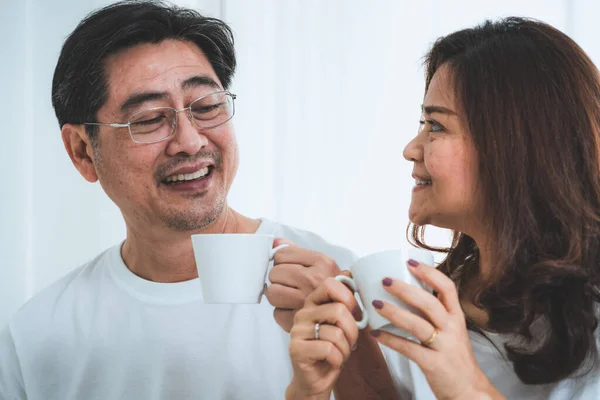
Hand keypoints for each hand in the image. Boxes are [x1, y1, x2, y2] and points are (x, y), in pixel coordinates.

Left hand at [266, 239, 340, 331]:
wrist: (348, 317)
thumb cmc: (333, 289)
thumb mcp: (322, 265)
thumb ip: (298, 251)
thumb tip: (276, 242)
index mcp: (322, 262)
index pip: (281, 255)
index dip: (282, 262)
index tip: (290, 269)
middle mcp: (315, 279)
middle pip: (274, 272)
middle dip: (279, 279)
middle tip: (291, 285)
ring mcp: (306, 300)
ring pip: (272, 292)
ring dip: (278, 296)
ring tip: (291, 297)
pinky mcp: (299, 320)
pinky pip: (276, 312)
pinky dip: (283, 313)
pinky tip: (293, 310)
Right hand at [287, 277, 360, 397]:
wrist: (316, 379)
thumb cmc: (331, 350)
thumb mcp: (342, 323)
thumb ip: (345, 302)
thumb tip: (351, 275)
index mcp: (313, 302)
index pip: (330, 284)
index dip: (349, 297)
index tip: (354, 313)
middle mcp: (303, 313)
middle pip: (339, 310)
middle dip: (352, 330)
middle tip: (350, 341)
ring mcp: (298, 331)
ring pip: (336, 332)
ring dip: (346, 348)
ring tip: (340, 353)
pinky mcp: (297, 349)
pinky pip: (328, 349)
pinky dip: (338, 359)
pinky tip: (333, 361)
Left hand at [368, 259, 504, 399]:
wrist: (470, 392)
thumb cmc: (455, 359)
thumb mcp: (453, 331)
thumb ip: (436, 314)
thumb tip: (406, 293)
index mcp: (456, 318)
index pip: (447, 288)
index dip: (429, 273)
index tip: (410, 262)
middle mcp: (452, 329)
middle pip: (429, 303)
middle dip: (405, 289)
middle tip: (385, 280)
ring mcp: (444, 347)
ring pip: (418, 324)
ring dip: (394, 312)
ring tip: (376, 303)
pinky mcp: (434, 364)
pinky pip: (408, 349)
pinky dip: (390, 340)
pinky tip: (375, 334)